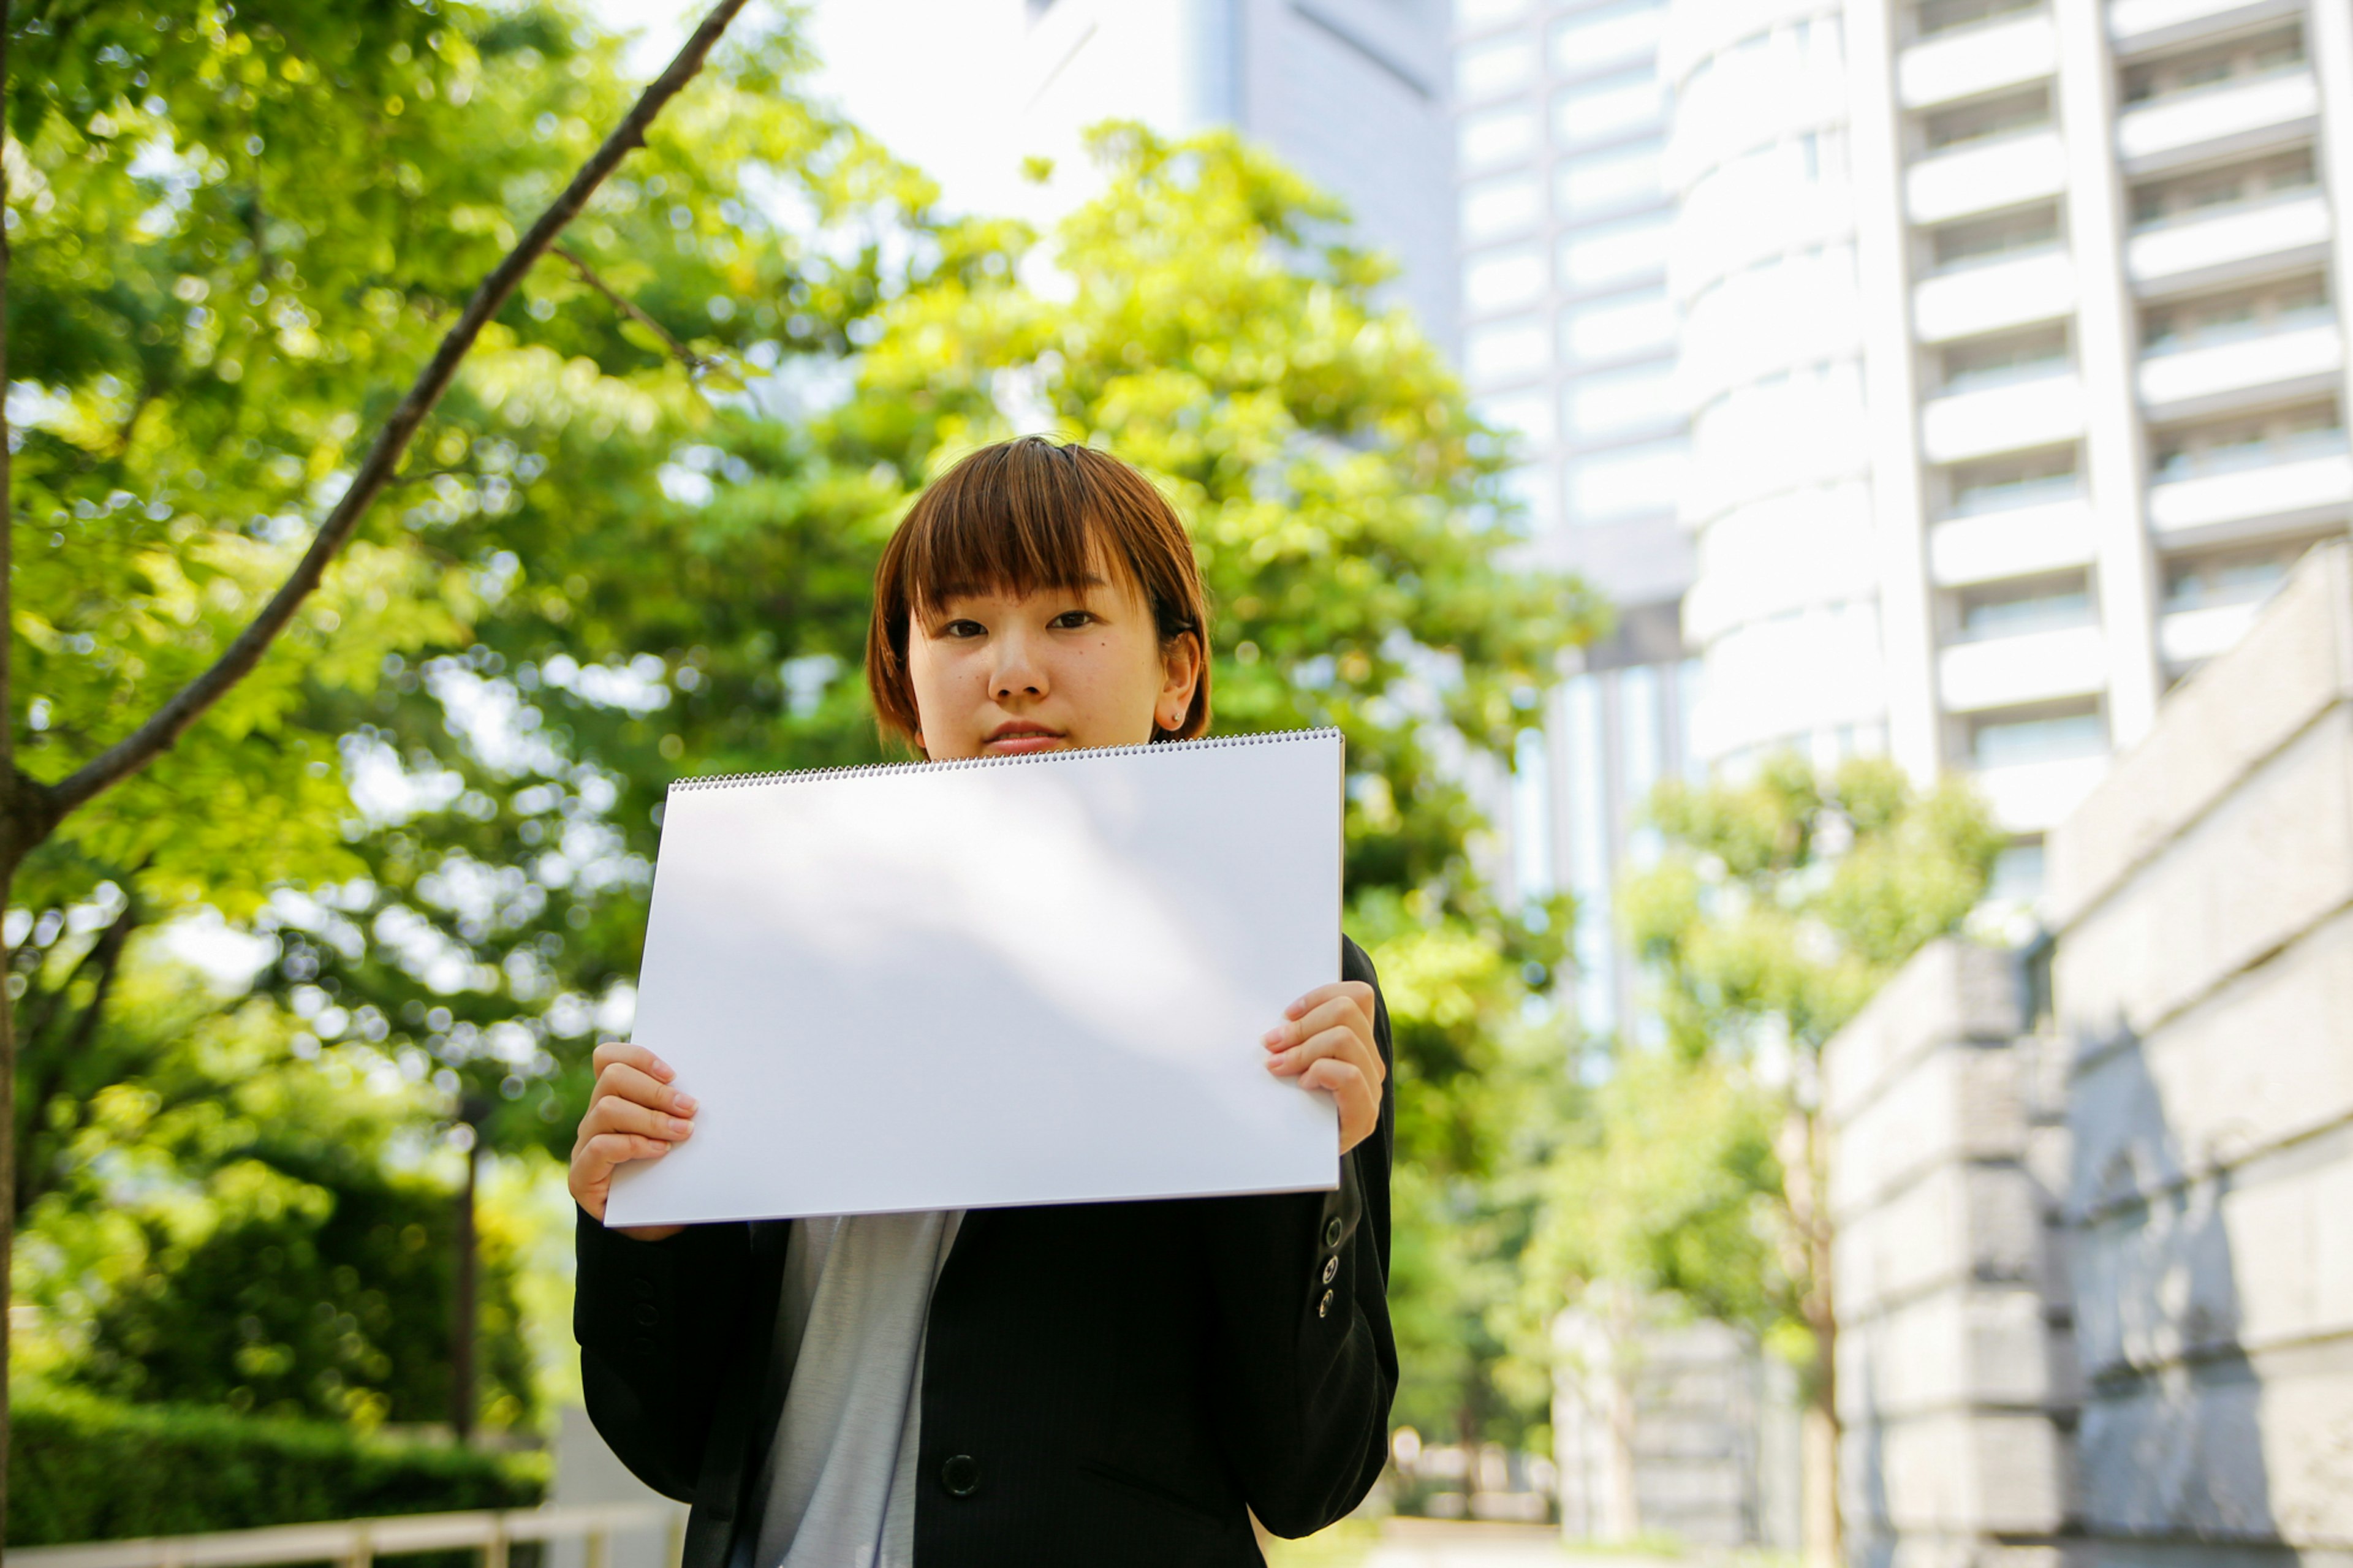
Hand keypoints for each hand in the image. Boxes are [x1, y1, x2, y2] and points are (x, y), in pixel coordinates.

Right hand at [570, 1040, 696, 1240]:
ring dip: (650, 1118)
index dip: (638, 1057)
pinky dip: (633, 1145)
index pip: (607, 1058)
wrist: (652, 1226)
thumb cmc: (668, 1174)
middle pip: (611, 1078)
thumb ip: (677, 1110)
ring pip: (606, 1109)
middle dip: (655, 1090)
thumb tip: (703, 1093)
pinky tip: (659, 1151)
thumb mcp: (675, 1135)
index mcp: (614, 1100)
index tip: (673, 1073)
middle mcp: (594, 1119)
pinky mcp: (582, 1177)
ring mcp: (584, 1146)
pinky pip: (599, 1148)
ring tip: (681, 1132)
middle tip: (689, 1107)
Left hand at [1263, 981, 1383, 1153]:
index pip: (1358, 995)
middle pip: (1347, 1011)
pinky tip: (1303, 1085)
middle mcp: (1371, 1060)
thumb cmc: (1289, 1104)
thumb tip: (1276, 1017)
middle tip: (1271, 1044)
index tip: (1286, 1013)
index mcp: (1359, 1040)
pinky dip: (1320, 1072)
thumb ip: (1296, 1036)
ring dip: (1303, 1049)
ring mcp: (1371, 1087)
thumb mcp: (1291, 1061)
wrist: (1297, 1159)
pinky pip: (1349, 1074)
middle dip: (1302, 1024)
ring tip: (1279, 1066)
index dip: (1320, 995)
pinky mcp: (1364, 1114)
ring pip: (1345, 1038)